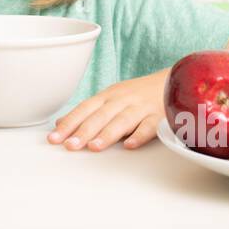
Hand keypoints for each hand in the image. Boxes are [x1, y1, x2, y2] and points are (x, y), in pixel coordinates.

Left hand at [46, 70, 168, 151]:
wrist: (174, 81)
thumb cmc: (137, 95)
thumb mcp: (110, 99)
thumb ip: (87, 112)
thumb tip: (60, 123)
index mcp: (107, 96)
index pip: (84, 109)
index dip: (69, 123)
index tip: (54, 138)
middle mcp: (122, 100)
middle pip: (100, 116)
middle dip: (83, 131)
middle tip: (70, 146)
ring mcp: (141, 107)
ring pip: (122, 120)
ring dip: (107, 134)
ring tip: (94, 147)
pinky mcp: (160, 116)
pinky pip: (149, 126)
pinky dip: (139, 135)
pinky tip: (129, 146)